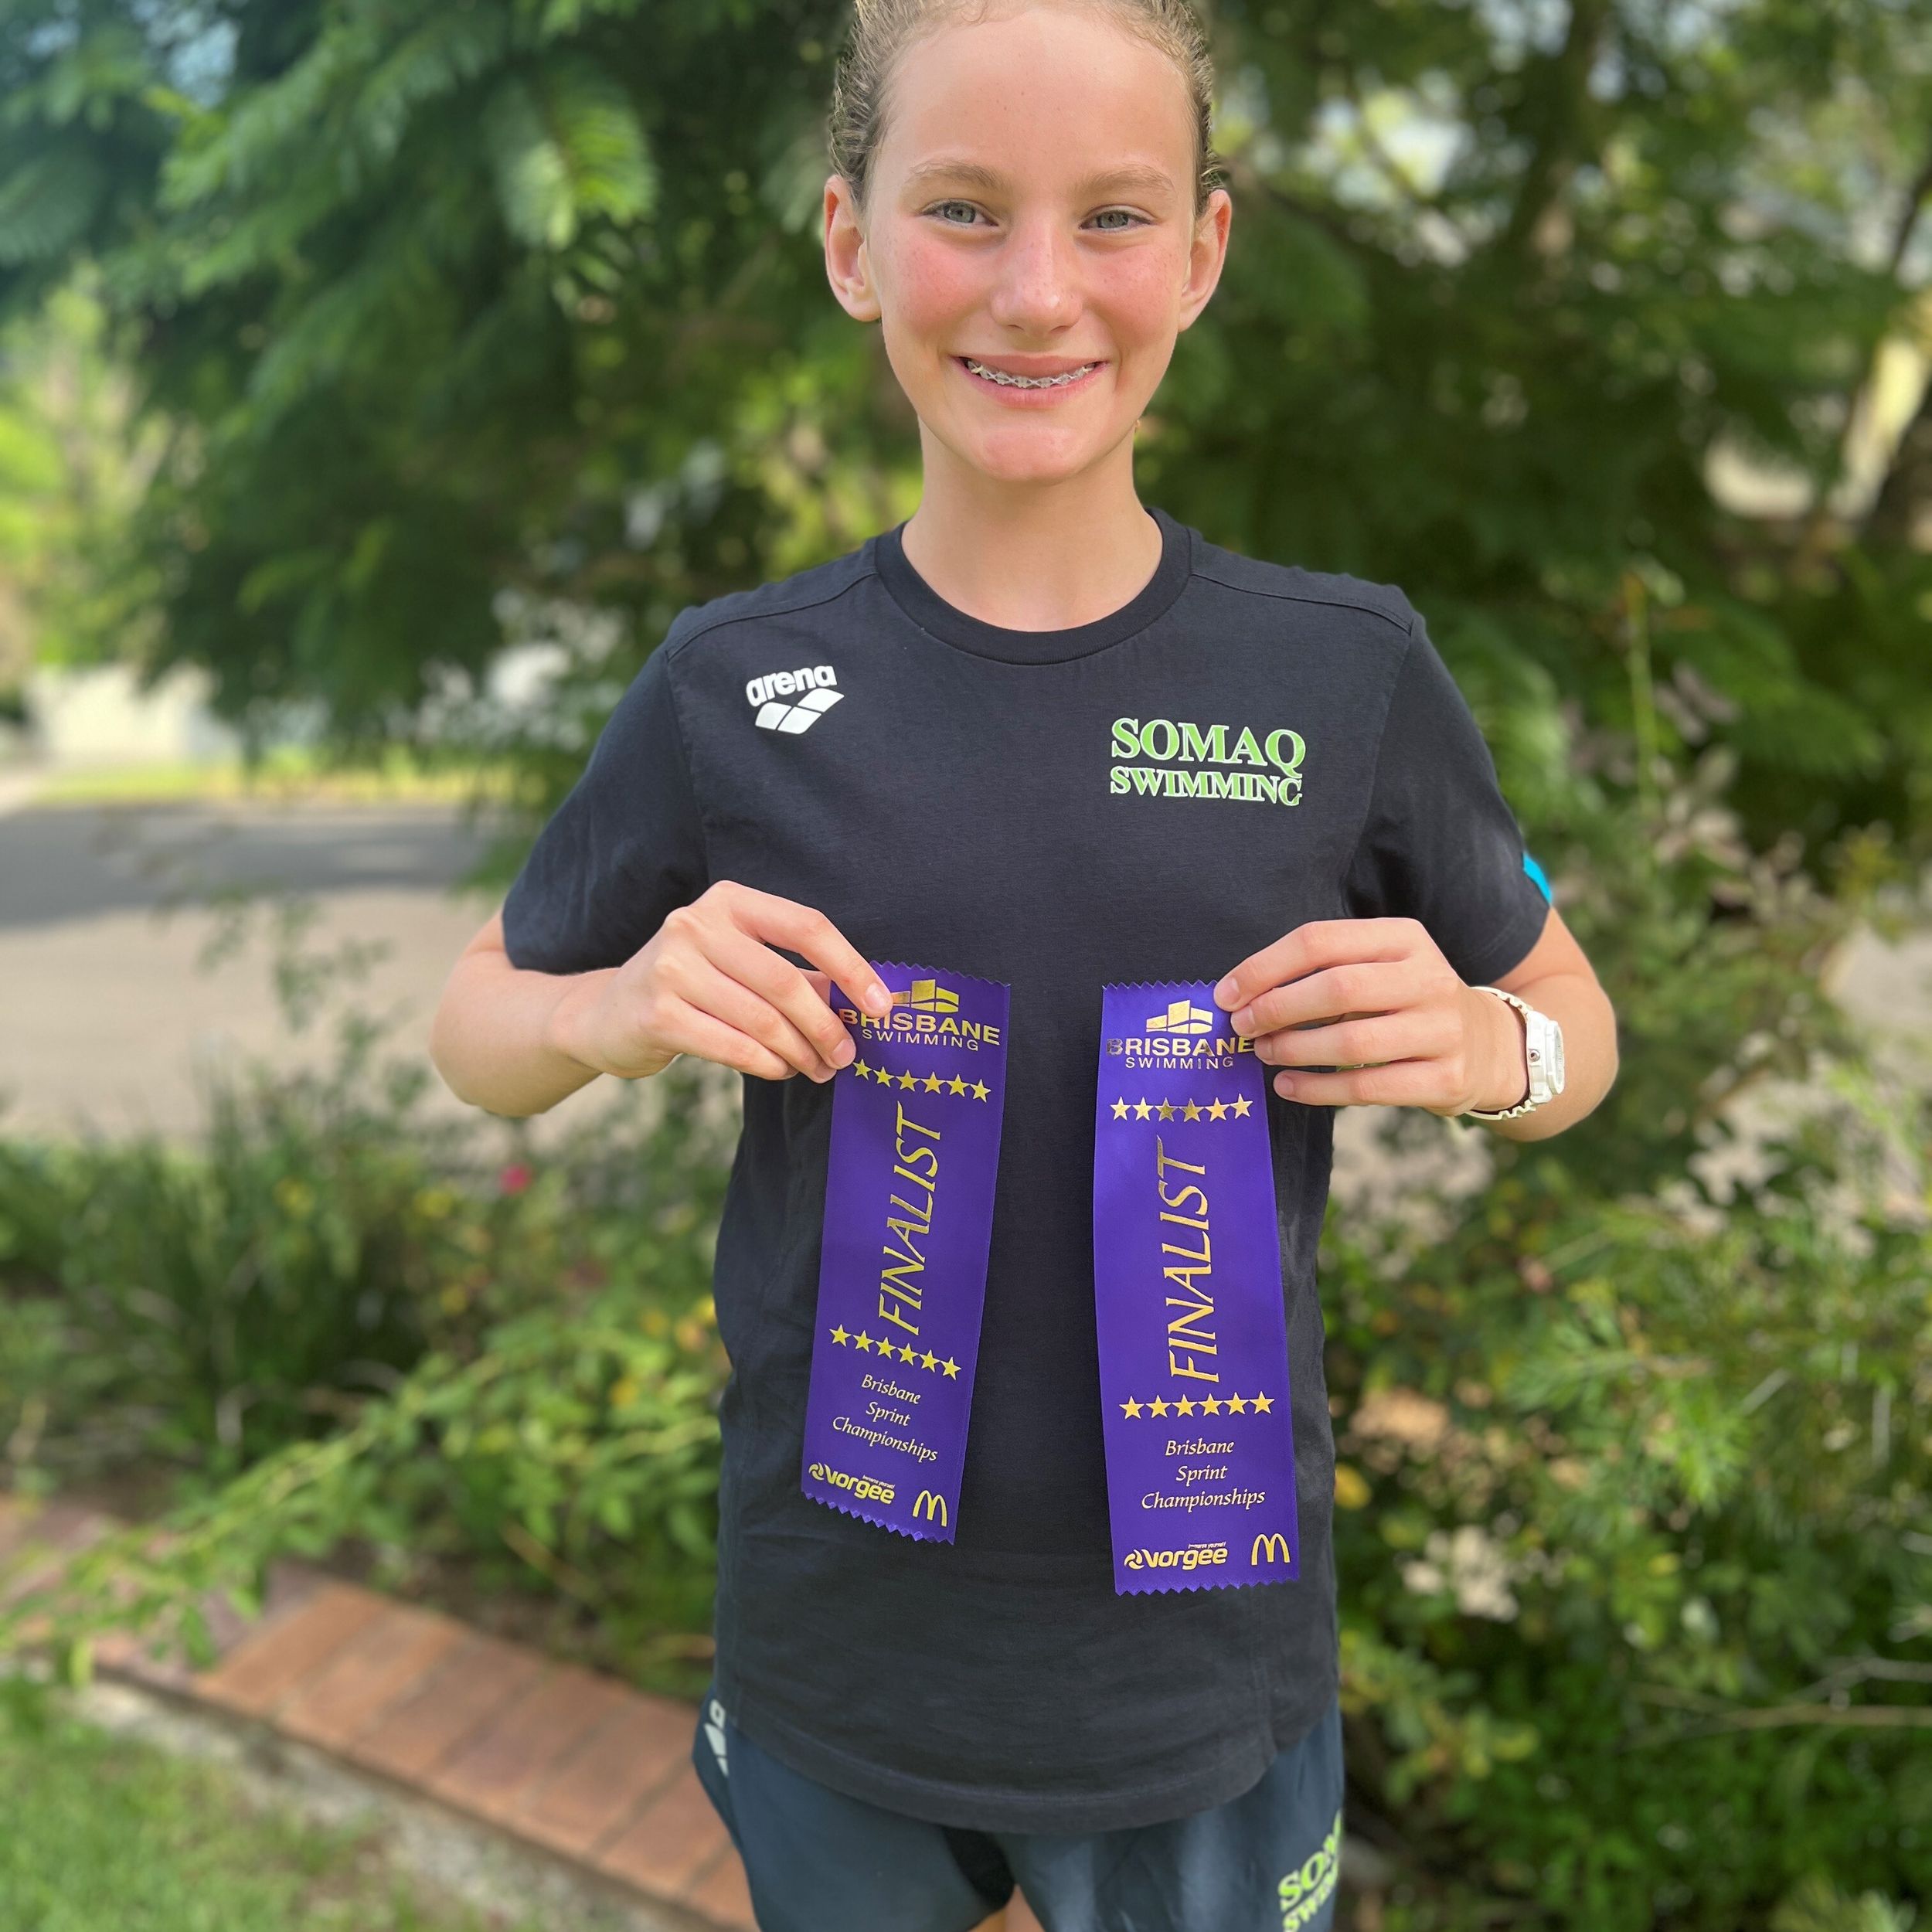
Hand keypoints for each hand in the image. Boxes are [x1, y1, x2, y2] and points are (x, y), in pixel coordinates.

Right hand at [553, 881, 891, 1083]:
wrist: (606, 1014)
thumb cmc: (692, 986)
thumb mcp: (740, 963)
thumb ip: (798, 975)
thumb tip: (865, 1003)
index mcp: (728, 901)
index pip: (806, 926)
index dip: (851, 967)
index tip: (882, 1006)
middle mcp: (696, 925)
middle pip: (786, 981)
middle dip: (827, 1025)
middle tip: (847, 1056)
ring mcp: (671, 968)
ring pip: (763, 1020)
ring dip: (801, 1052)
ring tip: (818, 1069)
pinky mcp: (657, 1014)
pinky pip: (734, 1047)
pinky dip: (769, 1065)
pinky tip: (782, 1069)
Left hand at [1212, 917, 1526, 1114]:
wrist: (1488, 1045)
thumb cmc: (1406, 1002)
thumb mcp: (1379, 967)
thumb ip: (1322, 971)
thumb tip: (1240, 994)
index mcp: (1404, 938)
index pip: (1320, 940)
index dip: (1264, 967)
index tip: (1227, 994)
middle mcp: (1428, 977)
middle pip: (1336, 988)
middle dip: (1276, 1008)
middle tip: (1243, 1027)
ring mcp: (1442, 1029)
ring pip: (1351, 1043)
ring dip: (1294, 1050)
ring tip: (1265, 1053)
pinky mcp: (1445, 1078)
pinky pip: (1367, 1088)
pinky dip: (1317, 1090)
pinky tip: (1288, 1086)